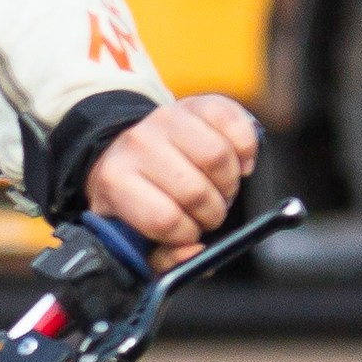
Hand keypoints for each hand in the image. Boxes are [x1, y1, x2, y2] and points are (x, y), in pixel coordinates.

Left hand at [84, 98, 260, 268]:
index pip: (164, 218)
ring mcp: (167, 118)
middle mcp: (137, 144)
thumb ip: (163, 258)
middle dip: (211, 212)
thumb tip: (195, 253)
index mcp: (114, 181)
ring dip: (230, 184)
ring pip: (218, 157)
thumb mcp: (134, 234)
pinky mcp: (197, 103)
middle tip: (208, 213)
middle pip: (195, 190)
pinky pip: (236, 125)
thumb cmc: (137, 199)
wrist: (127, 148)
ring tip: (219, 189)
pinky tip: (236, 164)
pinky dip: (246, 150)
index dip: (186, 234)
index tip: (188, 233)